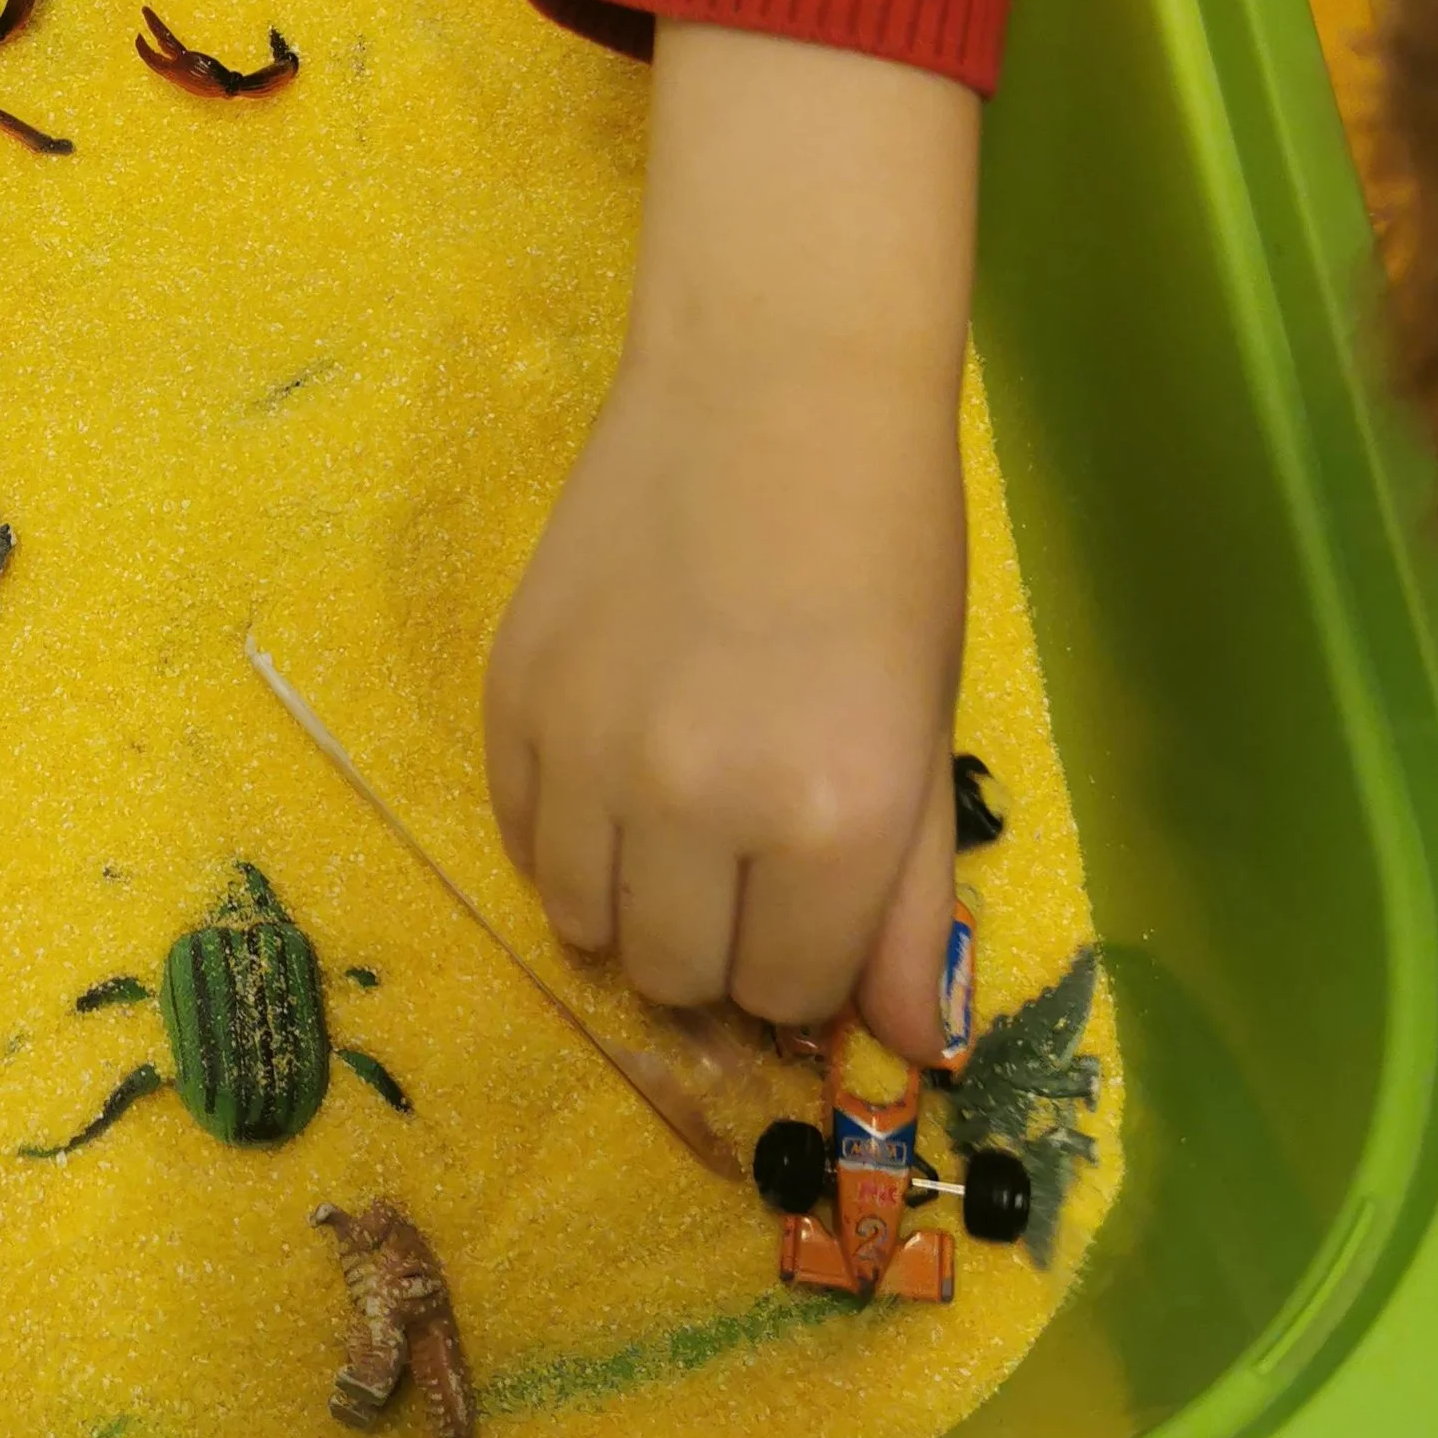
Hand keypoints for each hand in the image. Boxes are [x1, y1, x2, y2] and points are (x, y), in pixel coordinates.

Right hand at [483, 25, 978, 1060]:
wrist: (772, 390)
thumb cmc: (885, 553)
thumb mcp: (924, 731)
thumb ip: (908, 898)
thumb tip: (907, 1048)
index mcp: (831, 818)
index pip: (793, 992)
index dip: (809, 956)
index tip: (815, 889)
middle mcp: (699, 802)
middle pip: (678, 977)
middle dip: (719, 944)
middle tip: (747, 856)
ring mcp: (590, 750)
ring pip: (586, 923)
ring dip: (635, 898)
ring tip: (677, 811)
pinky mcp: (513, 695)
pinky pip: (521, 839)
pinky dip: (568, 834)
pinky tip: (617, 767)